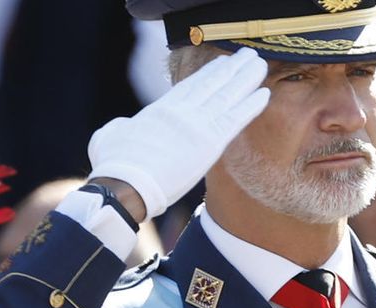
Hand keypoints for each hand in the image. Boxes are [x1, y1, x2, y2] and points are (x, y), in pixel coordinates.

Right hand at [87, 47, 269, 218]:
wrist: (126, 183)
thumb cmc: (114, 165)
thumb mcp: (110, 136)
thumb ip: (121, 127)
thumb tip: (123, 127)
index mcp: (160, 110)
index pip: (190, 87)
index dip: (209, 74)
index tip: (223, 64)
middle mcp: (181, 112)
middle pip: (212, 85)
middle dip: (231, 69)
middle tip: (247, 56)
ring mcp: (197, 125)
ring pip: (227, 96)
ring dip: (246, 79)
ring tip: (260, 65)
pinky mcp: (210, 143)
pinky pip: (236, 119)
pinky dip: (251, 106)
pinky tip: (265, 93)